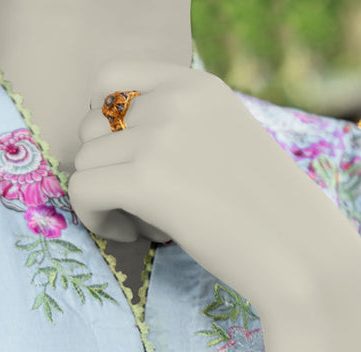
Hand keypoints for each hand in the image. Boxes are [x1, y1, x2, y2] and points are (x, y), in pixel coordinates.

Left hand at [68, 59, 344, 318]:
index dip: (101, 125)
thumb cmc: (259, 209)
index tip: (122, 160)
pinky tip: (133, 235)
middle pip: (89, 130)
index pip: (108, 79)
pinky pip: (81, 192)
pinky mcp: (145, 179)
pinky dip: (95, 220)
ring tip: (144, 223)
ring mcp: (159, 137)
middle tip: (140, 205)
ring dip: (103, 201)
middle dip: (105, 171)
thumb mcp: (220, 139)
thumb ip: (171, 127)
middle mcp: (174, 100)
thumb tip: (102, 143)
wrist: (295, 248)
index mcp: (196, 85)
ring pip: (83, 164)